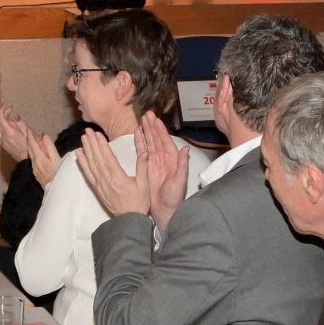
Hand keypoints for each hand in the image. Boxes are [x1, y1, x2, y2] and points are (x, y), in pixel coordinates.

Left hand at [0, 106, 34, 163]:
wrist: (27, 160)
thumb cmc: (31, 147)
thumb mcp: (28, 132)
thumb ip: (20, 123)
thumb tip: (14, 116)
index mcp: (10, 133)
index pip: (1, 118)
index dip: (3, 110)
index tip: (7, 106)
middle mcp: (4, 137)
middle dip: (3, 114)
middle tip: (10, 110)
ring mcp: (3, 142)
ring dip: (3, 121)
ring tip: (11, 118)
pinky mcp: (4, 146)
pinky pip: (1, 134)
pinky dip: (3, 128)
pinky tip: (10, 128)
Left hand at [29, 126, 62, 184]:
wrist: (57, 190)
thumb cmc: (59, 173)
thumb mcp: (56, 158)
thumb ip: (49, 146)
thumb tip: (44, 136)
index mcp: (39, 157)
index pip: (32, 143)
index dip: (30, 135)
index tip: (28, 129)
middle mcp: (34, 163)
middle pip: (29, 149)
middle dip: (29, 140)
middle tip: (29, 133)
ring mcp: (34, 168)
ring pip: (31, 154)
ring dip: (31, 147)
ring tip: (33, 141)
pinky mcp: (36, 173)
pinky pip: (33, 160)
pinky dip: (33, 154)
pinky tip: (37, 153)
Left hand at [78, 129, 148, 217]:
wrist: (129, 220)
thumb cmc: (139, 202)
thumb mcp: (145, 184)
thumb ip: (143, 166)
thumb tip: (145, 151)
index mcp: (118, 177)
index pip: (108, 157)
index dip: (101, 145)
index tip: (97, 134)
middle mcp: (107, 180)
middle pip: (97, 158)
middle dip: (92, 143)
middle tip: (87, 131)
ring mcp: (100, 185)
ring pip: (91, 164)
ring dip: (86, 150)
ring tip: (82, 138)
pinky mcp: (97, 189)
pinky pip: (88, 175)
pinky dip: (83, 164)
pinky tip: (79, 155)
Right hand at [134, 113, 190, 231]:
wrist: (165, 210)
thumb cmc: (174, 197)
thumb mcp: (180, 180)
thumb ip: (182, 164)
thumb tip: (186, 149)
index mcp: (172, 160)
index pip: (165, 141)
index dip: (161, 130)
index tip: (156, 119)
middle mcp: (163, 158)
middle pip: (156, 139)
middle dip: (151, 126)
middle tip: (146, 114)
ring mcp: (154, 162)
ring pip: (149, 143)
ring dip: (145, 132)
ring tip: (141, 120)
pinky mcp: (146, 167)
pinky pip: (142, 152)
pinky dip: (140, 142)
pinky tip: (137, 134)